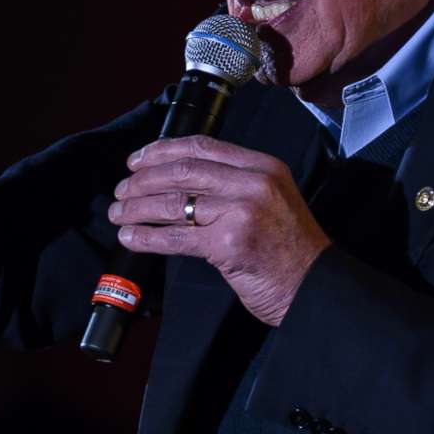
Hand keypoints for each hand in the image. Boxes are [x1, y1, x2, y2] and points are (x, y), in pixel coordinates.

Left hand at [107, 136, 327, 326]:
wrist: (314, 286)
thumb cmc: (288, 248)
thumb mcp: (269, 200)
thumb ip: (232, 185)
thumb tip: (174, 182)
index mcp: (262, 166)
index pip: (202, 146)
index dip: (161, 150)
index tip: (136, 161)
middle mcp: (253, 182)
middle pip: (183, 171)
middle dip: (143, 180)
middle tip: (121, 191)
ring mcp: (241, 211)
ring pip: (174, 202)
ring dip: (137, 208)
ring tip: (118, 214)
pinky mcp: (228, 243)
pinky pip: (176, 237)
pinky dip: (146, 237)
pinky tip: (130, 238)